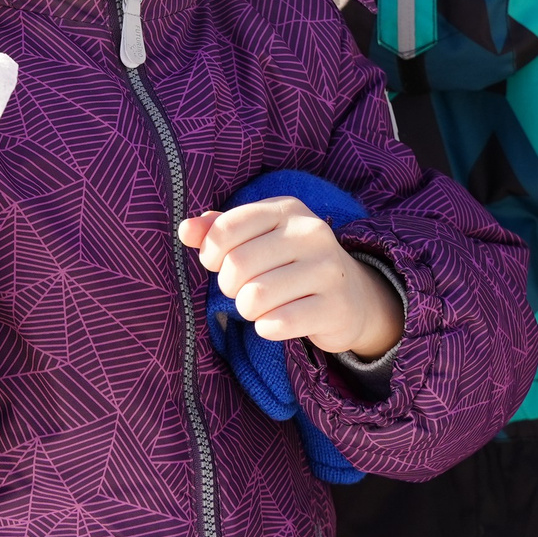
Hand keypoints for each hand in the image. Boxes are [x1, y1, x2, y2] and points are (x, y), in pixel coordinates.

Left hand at [181, 198, 402, 359]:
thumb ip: (218, 230)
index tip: (216, 264)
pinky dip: (266, 327)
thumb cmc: (289, 262)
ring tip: (258, 306)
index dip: (210, 252)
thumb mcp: (258, 237)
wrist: (351, 294)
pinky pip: (279, 323)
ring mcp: (326, 269)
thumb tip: (185, 229)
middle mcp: (310, 232)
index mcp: (285, 209)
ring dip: (246, 309)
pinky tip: (274, 321)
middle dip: (229, 286)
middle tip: (241, 290)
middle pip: (238, 265)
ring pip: (256, 296)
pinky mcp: (335, 306)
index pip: (227, 227)